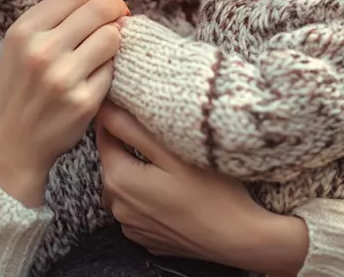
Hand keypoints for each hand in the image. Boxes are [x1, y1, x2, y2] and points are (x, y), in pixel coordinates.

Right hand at [0, 0, 128, 204]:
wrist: (11, 145)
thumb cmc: (20, 89)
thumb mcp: (19, 46)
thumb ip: (52, 19)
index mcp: (23, 32)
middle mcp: (41, 51)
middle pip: (97, 11)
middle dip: (116, 8)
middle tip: (121, 13)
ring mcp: (63, 77)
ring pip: (111, 37)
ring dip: (115, 37)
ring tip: (108, 45)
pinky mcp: (84, 101)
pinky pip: (112, 70)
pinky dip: (110, 68)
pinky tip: (98, 73)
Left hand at [95, 101, 308, 275]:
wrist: (240, 239)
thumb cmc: (212, 192)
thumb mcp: (172, 152)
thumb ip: (132, 129)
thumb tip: (103, 108)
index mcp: (119, 180)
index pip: (104, 137)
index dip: (115, 118)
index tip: (132, 105)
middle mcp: (118, 206)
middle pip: (114, 161)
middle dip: (129, 145)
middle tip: (158, 133)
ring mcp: (132, 226)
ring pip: (126, 185)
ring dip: (138, 170)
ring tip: (168, 162)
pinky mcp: (148, 238)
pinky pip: (139, 207)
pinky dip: (149, 195)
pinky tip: (173, 189)